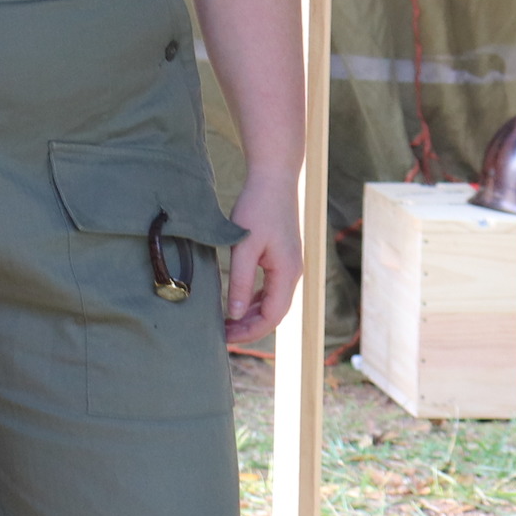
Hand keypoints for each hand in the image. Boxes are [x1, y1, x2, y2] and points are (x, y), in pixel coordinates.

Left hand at [222, 173, 304, 347]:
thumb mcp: (244, 247)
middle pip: (274, 313)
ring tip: (227, 323)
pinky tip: (237, 303)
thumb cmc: (258, 207)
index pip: (272, 317)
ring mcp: (289, 265)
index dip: (250, 332)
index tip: (226, 338)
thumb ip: (239, 281)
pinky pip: (270, 288)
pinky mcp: (282, 257)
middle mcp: (293, 273)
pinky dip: (254, 299)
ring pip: (272, 302)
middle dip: (249, 327)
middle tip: (222, 335)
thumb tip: (234, 314)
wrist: (274, 177)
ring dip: (251, 315)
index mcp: (287, 273)